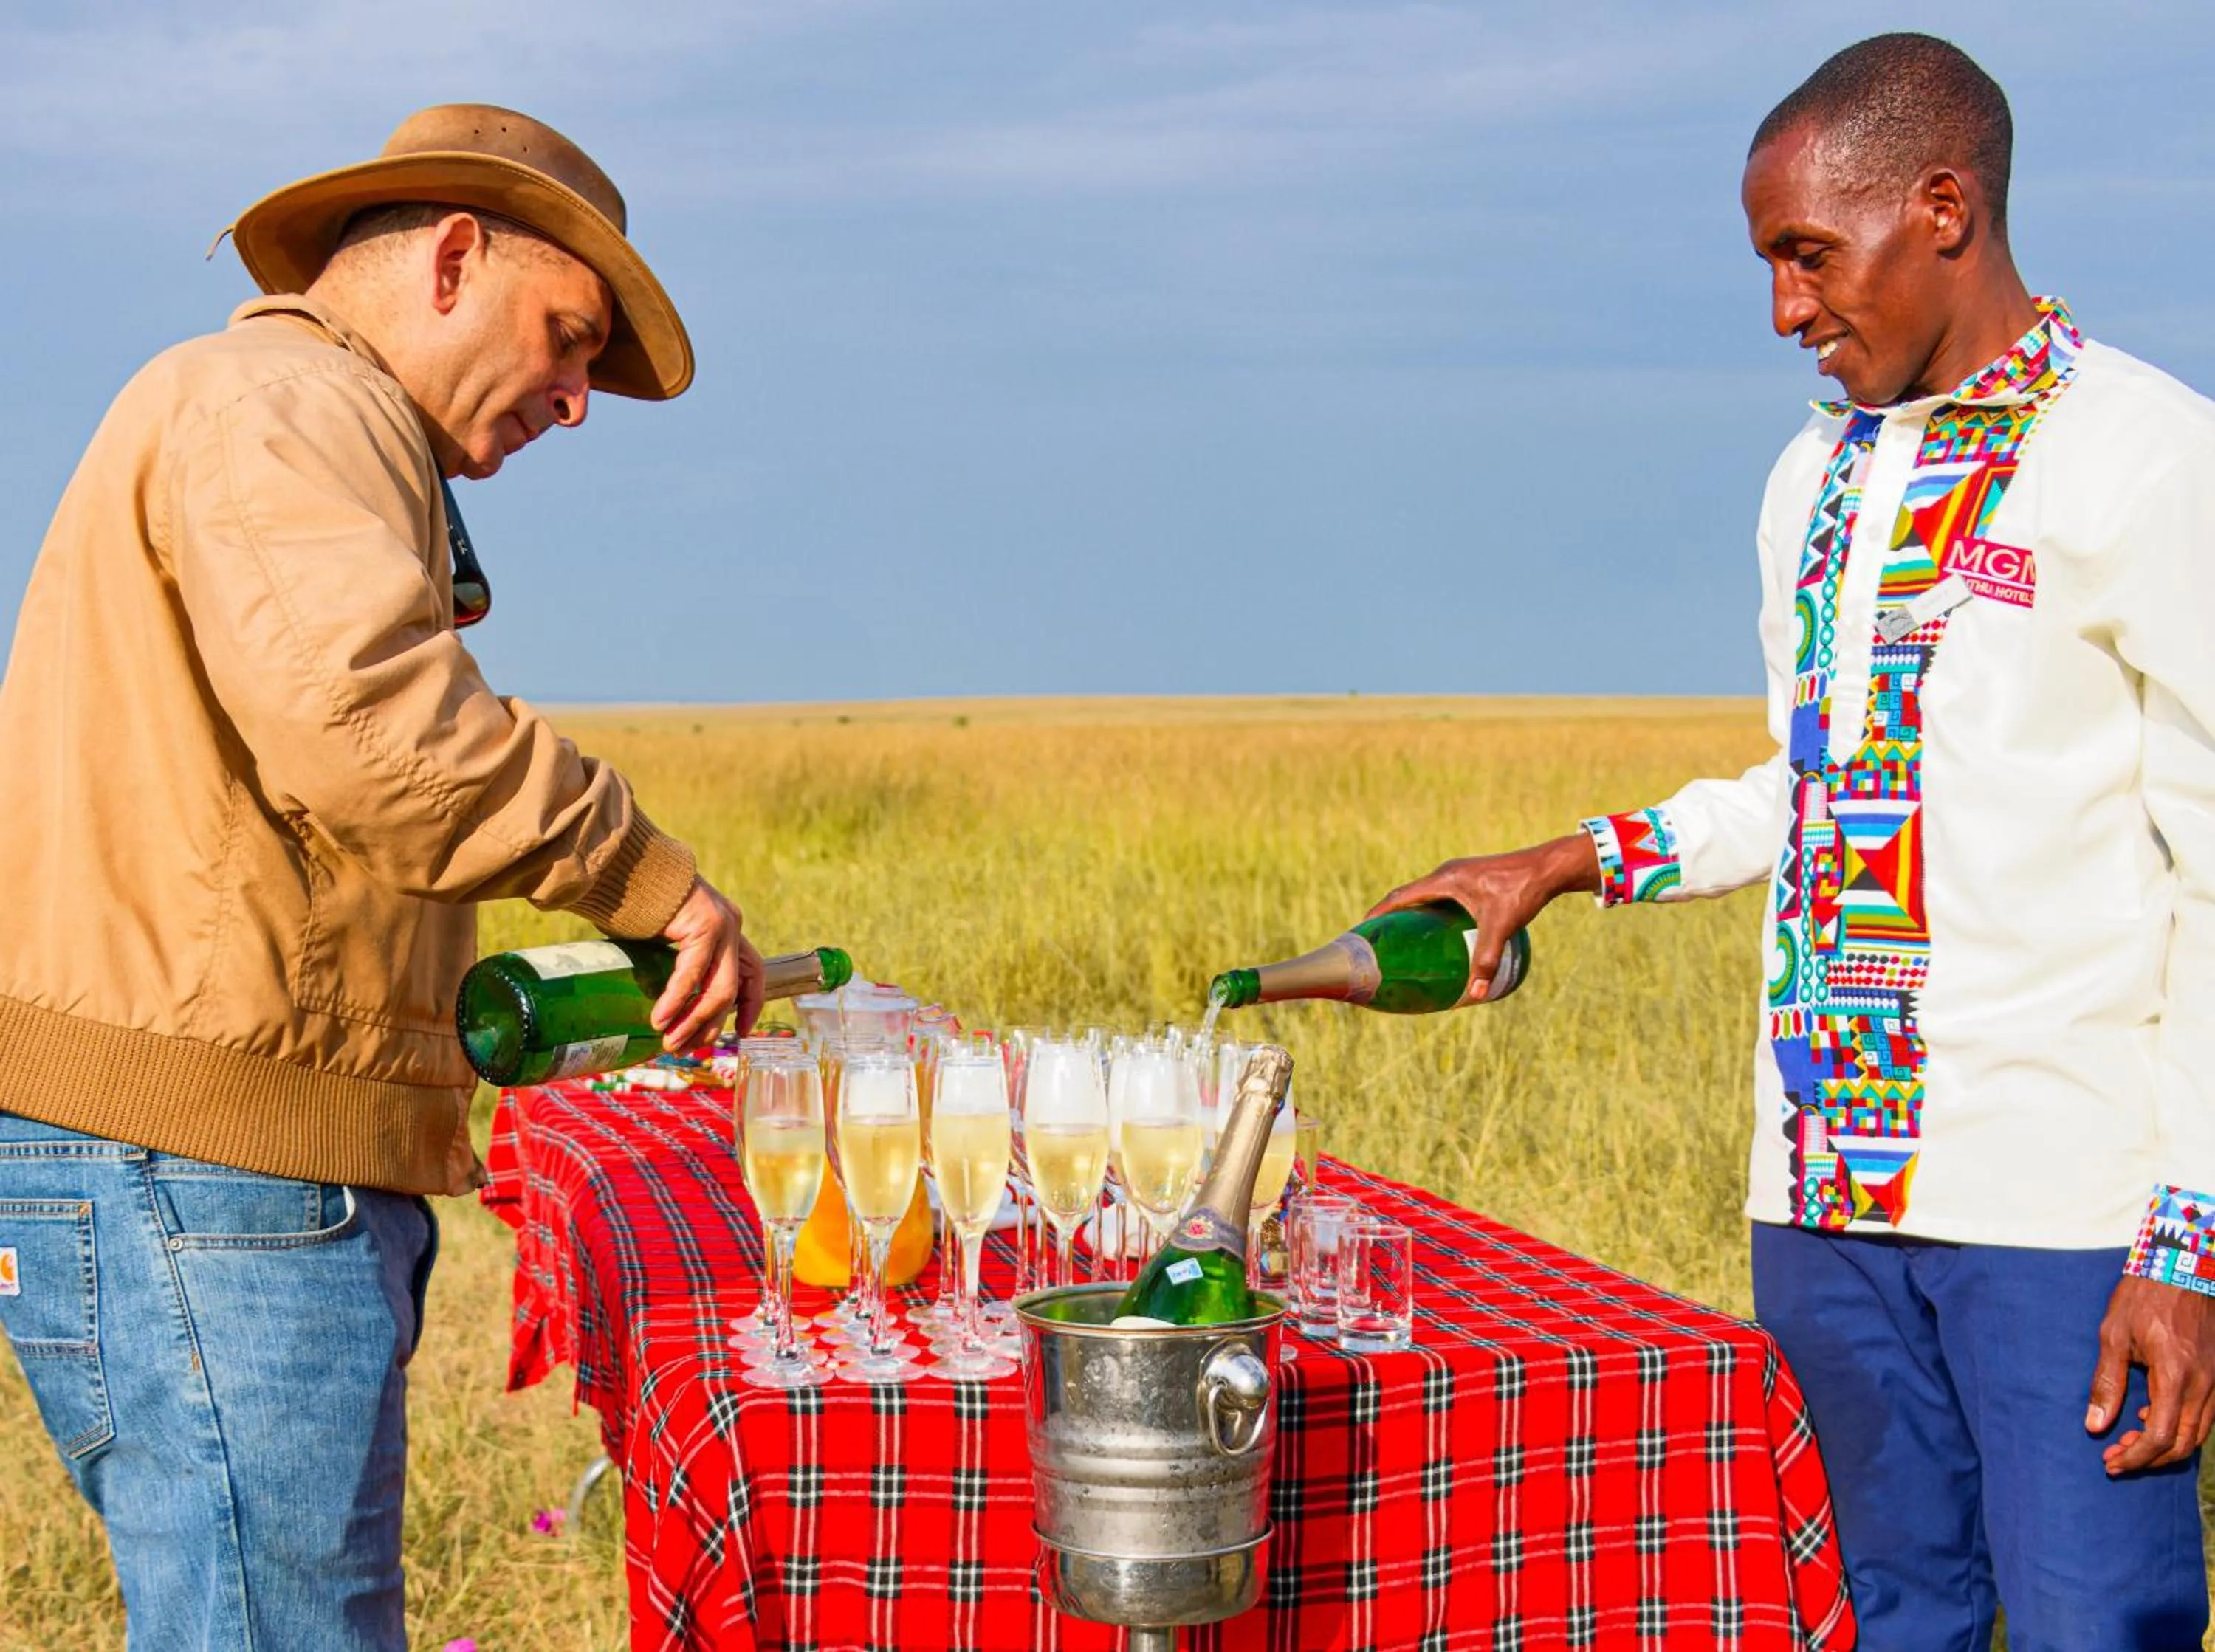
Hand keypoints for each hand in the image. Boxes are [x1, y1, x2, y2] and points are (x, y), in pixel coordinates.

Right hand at [651, 878, 765, 1052]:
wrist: (626, 864)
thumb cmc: (638, 903)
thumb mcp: (671, 938)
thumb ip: (681, 963)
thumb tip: (671, 1008)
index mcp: (728, 928)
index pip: (754, 974)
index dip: (751, 1006)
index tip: (739, 1033)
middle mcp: (731, 926)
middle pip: (733, 990)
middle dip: (709, 1025)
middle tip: (685, 1048)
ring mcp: (721, 925)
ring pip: (718, 989)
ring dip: (693, 1021)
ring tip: (670, 1042)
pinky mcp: (703, 925)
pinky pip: (692, 974)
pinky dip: (676, 1001)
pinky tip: (660, 1019)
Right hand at [1365, 833, 1600, 1000]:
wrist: (1547, 867)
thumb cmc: (1522, 892)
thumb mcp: (1501, 927)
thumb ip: (1487, 960)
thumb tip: (1475, 995)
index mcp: (1445, 880)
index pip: (1400, 896)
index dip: (1378, 913)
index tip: (1361, 930)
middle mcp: (1447, 873)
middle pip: (1408, 895)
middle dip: (1389, 916)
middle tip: (1377, 940)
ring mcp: (1458, 874)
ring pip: (1424, 894)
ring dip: (1410, 912)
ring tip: (1400, 938)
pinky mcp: (1470, 878)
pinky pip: (1440, 894)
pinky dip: (1429, 910)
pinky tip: (1437, 931)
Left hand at [2086, 1274, 2214, 1473]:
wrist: (2182, 1267)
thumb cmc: (2143, 1297)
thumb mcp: (2113, 1335)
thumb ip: (2106, 1383)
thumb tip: (2095, 1426)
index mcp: (2176, 1376)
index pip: (2161, 1436)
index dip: (2136, 1456)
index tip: (2111, 1461)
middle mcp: (2204, 1385)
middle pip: (2184, 1443)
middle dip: (2148, 1457)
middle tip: (2115, 1456)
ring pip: (2198, 1433)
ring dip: (2165, 1445)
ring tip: (2129, 1441)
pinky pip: (2205, 1416)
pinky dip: (2181, 1426)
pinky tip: (2152, 1415)